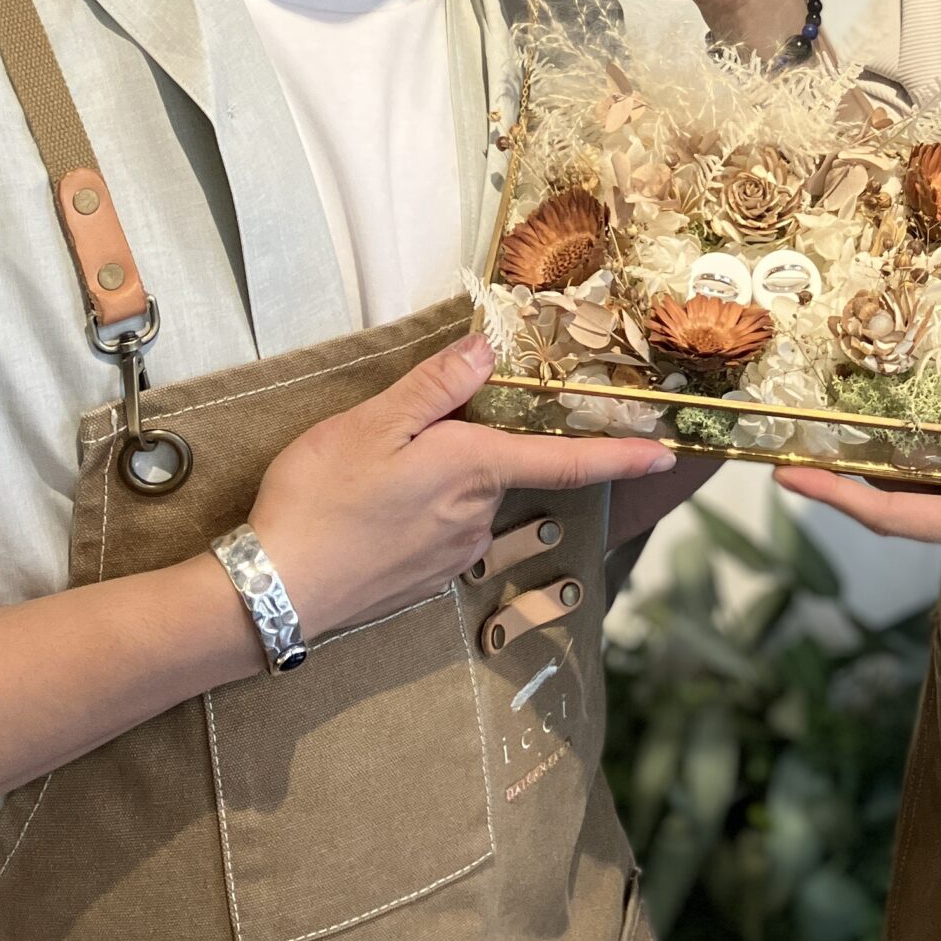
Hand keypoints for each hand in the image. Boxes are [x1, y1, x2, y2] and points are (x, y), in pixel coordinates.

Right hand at [249, 332, 675, 637]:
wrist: (273, 591)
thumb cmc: (319, 499)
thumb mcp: (372, 424)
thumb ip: (435, 387)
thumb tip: (485, 349)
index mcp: (474, 470)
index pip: (565, 460)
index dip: (620, 455)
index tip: (667, 453)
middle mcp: (478, 517)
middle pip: (497, 467)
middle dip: (466, 448)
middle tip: (395, 443)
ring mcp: (454, 554)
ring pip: (466, 499)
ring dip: (434, 483)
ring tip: (366, 479)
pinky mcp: (427, 579)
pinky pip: (440, 529)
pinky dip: (416, 513)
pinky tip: (369, 512)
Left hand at [780, 406, 940, 567]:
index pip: (890, 517)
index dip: (836, 495)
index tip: (785, 473)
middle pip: (893, 503)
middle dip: (842, 478)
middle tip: (794, 441)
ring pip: (921, 482)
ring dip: (878, 458)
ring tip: (837, 421)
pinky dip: (924, 439)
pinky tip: (917, 409)